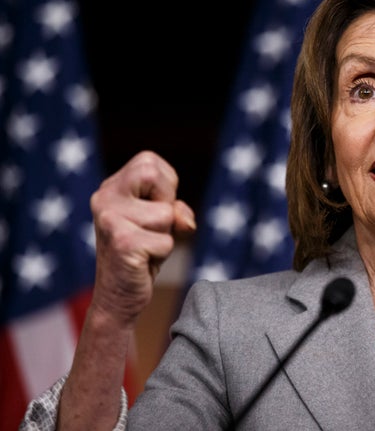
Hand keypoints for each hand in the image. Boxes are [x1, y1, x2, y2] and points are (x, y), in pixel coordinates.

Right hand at [89, 151, 195, 326]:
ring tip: (146, 248)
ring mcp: (109, 219)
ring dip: (166, 235)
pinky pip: (165, 241)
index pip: (149, 162)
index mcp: (111, 187)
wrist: (117, 298)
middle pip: (152, 173)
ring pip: (166, 214)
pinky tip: (143, 262)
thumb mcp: (162, 224)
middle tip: (152, 227)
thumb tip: (184, 221)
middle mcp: (104, 198)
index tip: (154, 209)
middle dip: (166, 203)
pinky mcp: (121, 242)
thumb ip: (176, 210)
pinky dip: (162, 254)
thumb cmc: (143, 254)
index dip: (165, 186)